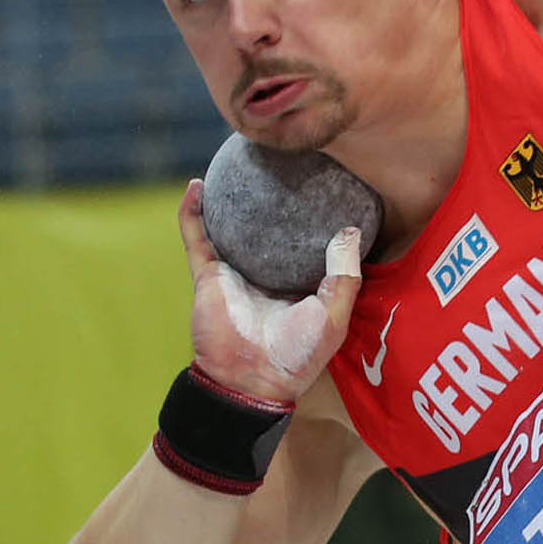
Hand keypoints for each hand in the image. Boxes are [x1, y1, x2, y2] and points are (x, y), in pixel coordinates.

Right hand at [179, 180, 363, 406]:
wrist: (250, 380)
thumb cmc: (297, 353)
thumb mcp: (334, 314)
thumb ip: (344, 275)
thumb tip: (350, 230)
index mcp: (299, 284)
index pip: (309, 243)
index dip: (318, 216)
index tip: (329, 183)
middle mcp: (267, 274)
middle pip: (267, 228)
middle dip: (272, 198)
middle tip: (282, 163)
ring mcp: (236, 273)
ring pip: (228, 226)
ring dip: (226, 198)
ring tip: (232, 163)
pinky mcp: (208, 276)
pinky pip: (196, 237)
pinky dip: (192, 212)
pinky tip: (196, 185)